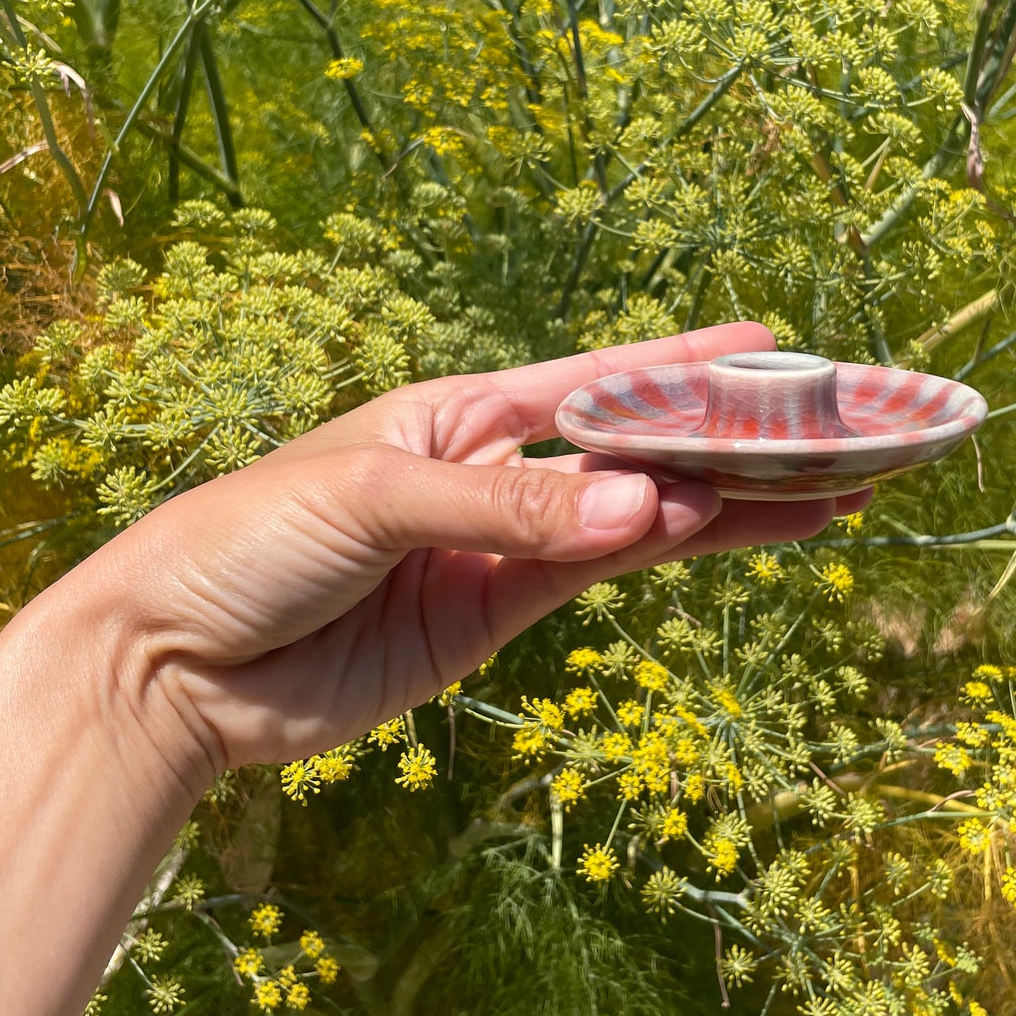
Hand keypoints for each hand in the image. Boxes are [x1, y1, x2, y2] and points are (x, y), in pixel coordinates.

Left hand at [49, 323, 865, 791]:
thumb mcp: (370, 498)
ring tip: (828, 494)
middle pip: (638, 451)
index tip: (777, 347)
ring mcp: (500, 551)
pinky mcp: (490, 621)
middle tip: (843, 432)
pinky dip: (659, 559)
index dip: (688, 365)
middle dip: (733, 441)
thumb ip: (507, 507)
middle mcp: (494, 472)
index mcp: (459, 410)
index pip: (600, 380)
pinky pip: (596, 581)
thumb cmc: (245, 542)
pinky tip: (723, 533)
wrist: (172, 668)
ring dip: (725, 507)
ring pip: (638, 521)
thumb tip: (641, 512)